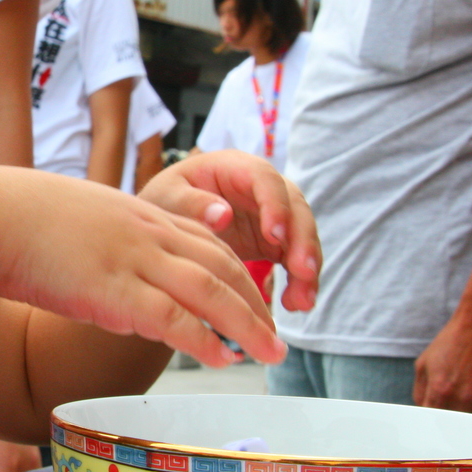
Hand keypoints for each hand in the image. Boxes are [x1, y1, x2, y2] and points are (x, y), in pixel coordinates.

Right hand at [0, 167, 284, 366]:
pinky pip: (172, 317)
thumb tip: (108, 268)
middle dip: (256, 302)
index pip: (207, 241)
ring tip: (272, 353)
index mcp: (138, 214)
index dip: (237, 272)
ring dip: (248, 324)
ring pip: (211, 291)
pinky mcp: (112, 289)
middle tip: (278, 335)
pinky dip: (204, 339)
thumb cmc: (17, 217)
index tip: (253, 298)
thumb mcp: (76, 219)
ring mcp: (132, 259)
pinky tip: (222, 358)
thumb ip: (104, 242)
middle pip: (223, 265)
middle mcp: (145, 232)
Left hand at [138, 150, 320, 312]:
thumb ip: (191, 203)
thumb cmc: (165, 200)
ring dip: (306, 268)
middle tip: (303, 272)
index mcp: (235, 168)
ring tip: (301, 301)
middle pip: (295, 208)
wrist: (166, 217)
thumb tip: (223, 214)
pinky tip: (296, 304)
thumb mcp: (168, 197)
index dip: (275, 204)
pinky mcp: (275, 240)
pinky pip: (295, 258)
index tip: (275, 234)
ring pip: (301, 236)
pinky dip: (300, 280)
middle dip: (302, 240)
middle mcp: (262, 187)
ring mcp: (273, 214)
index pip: (265, 179)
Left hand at [414, 316, 471, 413]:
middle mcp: (462, 398)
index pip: (431, 418)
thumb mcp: (423, 365)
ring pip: (468, 420)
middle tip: (440, 407)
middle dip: (442, 417)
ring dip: (460, 414)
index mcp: (441, 390)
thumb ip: (420, 392)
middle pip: (449, 423)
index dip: (427, 419)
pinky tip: (471, 389)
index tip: (426, 417)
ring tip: (456, 394)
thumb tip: (421, 409)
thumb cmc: (448, 345)